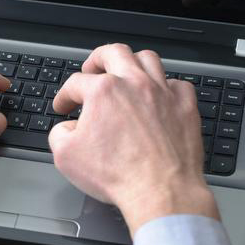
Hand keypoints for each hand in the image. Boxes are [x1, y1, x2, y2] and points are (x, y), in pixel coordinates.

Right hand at [49, 44, 218, 235]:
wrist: (160, 192)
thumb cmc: (118, 175)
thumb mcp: (65, 156)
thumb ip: (59, 133)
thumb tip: (66, 128)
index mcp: (103, 91)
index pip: (76, 83)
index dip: (65, 96)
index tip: (64, 107)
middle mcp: (134, 84)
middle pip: (113, 52)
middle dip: (97, 59)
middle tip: (91, 69)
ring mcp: (163, 93)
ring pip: (148, 59)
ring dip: (132, 62)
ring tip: (125, 73)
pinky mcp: (185, 107)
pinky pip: (177, 83)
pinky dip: (165, 86)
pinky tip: (159, 96)